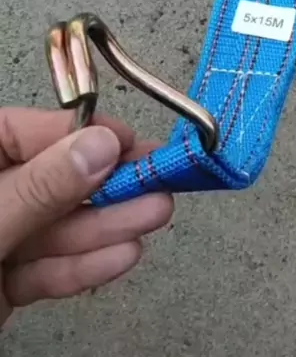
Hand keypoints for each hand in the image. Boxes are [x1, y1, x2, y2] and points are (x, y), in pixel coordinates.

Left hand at [0, 109, 172, 326]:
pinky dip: (84, 265)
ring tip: (155, 214)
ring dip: (108, 224)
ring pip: (58, 227)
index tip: (125, 141)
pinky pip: (49, 269)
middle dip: (107, 185)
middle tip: (159, 178)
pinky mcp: (4, 284)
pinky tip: (122, 255)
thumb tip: (98, 146)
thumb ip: (41, 188)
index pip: (27, 132)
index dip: (80, 134)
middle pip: (53, 182)